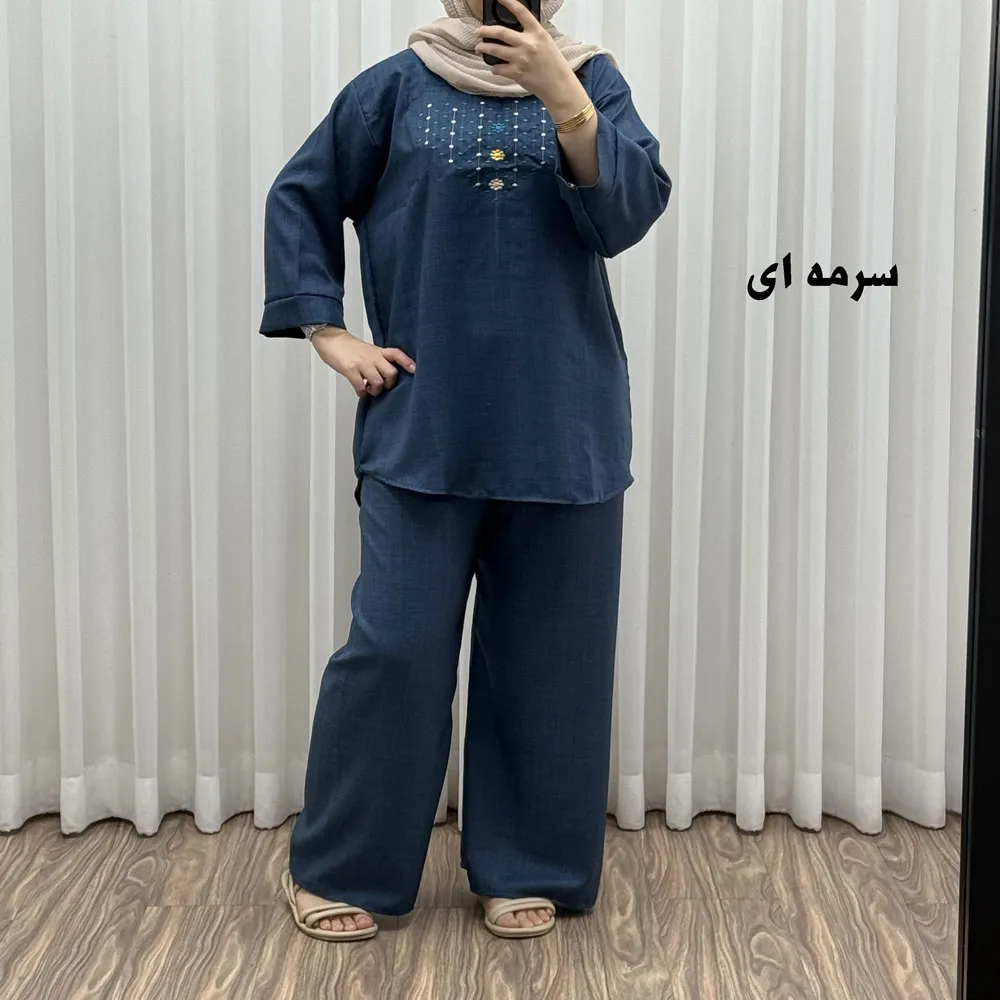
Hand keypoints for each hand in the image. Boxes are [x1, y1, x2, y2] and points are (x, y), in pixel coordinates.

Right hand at [310, 327, 415, 397]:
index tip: (414, 370)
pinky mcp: (350, 369)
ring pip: (378, 382)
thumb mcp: (369, 351)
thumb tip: (386, 378)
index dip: (407, 362)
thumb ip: (379, 361)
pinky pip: (361, 387)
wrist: (331, 339)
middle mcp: (373, 357)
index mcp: (378, 351)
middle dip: (388, 384)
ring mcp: (362, 363)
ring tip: (369, 389)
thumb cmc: (349, 348)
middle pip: (391, 373)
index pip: (396, 354)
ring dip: (375, 390)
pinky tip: (359, 390)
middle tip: (382, 386)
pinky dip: (362, 392)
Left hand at [474, 0, 587, 115]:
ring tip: (479, 48)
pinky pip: (498, 68)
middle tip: (479, 31)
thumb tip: (515, 31)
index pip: (521, 12)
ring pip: (495, 50)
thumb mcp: (545, 42)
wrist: (558, 85)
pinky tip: (494, 67)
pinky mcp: (517, 73)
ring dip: (483, 48)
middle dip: (485, 30)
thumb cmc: (553, 64)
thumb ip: (531, 35)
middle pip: (500, 32)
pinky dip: (494, 68)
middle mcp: (528, 44)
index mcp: (537, 32)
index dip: (508, 2)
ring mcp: (521, 59)